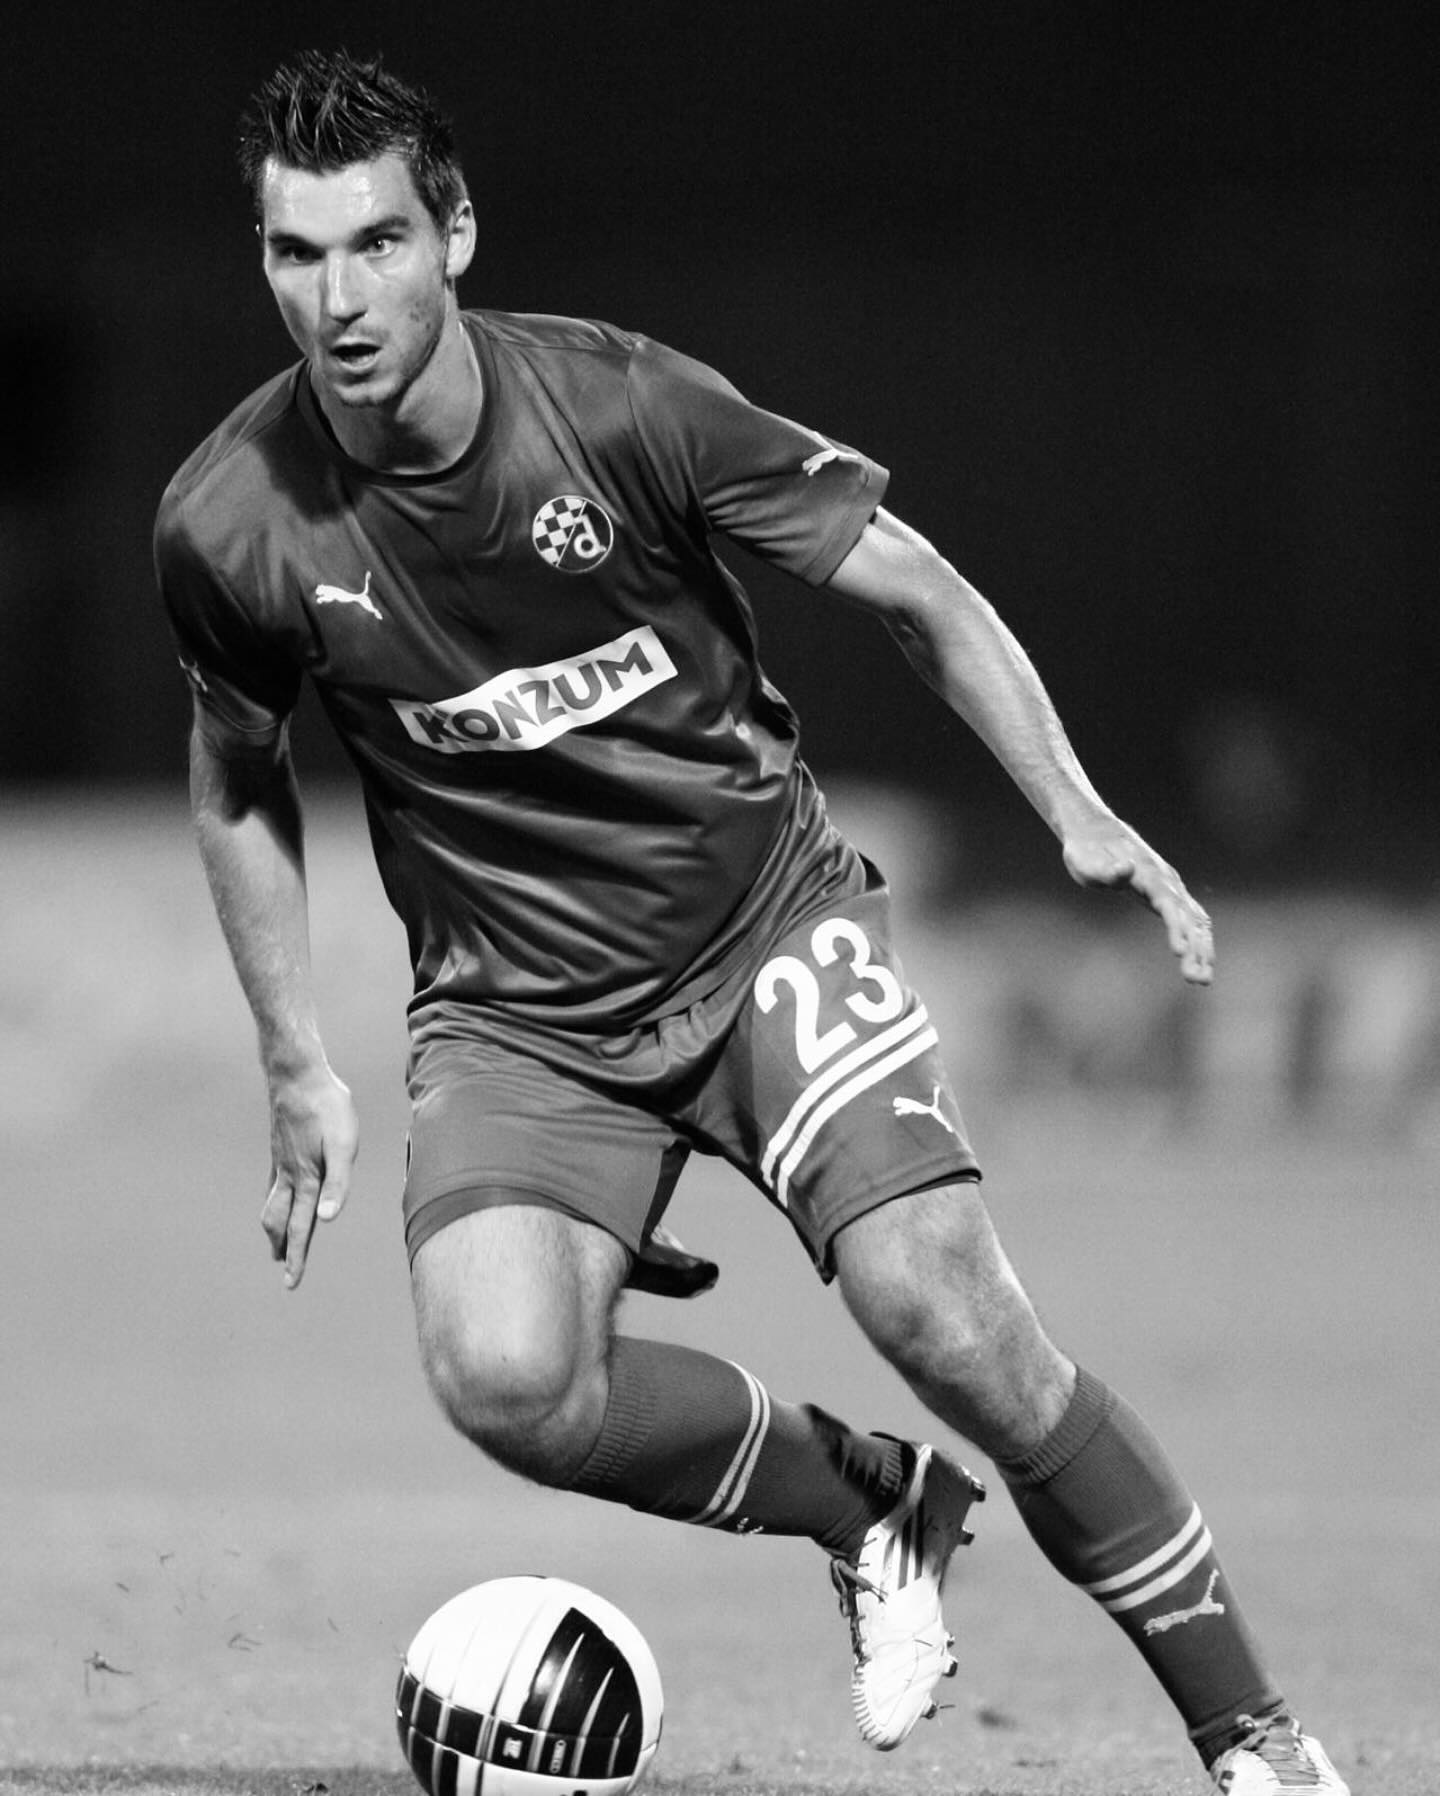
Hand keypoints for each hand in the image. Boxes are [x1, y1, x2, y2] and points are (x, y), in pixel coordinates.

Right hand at [260, 1062, 359, 1287]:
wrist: (298, 1075)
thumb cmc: (328, 1108)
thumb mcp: (343, 1145)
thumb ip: (337, 1184)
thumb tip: (327, 1219)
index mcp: (306, 1179)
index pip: (301, 1227)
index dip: (297, 1257)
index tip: (291, 1284)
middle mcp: (288, 1175)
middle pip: (279, 1221)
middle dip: (282, 1247)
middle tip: (284, 1270)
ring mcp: (281, 1162)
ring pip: (272, 1203)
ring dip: (274, 1227)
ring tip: (276, 1241)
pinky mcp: (280, 1149)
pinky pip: (272, 1184)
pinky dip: (272, 1201)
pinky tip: (278, 1197)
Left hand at [1062, 821, 1214, 985]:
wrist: (1097, 833)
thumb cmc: (1087, 853)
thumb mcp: (1086, 862)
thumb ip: (1106, 870)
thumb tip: (1126, 869)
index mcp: (1148, 875)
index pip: (1168, 904)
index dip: (1176, 927)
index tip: (1180, 952)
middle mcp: (1166, 881)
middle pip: (1188, 917)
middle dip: (1196, 948)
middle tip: (1197, 980)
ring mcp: (1171, 887)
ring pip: (1196, 920)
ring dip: (1202, 949)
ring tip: (1202, 980)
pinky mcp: (1170, 895)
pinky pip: (1192, 919)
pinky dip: (1200, 940)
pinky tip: (1202, 963)